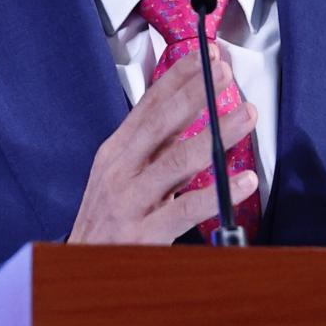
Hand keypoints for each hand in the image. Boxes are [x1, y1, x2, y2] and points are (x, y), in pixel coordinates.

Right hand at [66, 48, 259, 243]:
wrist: (79, 270)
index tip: (206, 55)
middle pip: (161, 124)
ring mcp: (130, 201)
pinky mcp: (144, 234)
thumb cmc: (107, 221)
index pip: (149, 105)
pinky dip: (218, 193)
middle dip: (195, 94)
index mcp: (116, 151)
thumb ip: (154, 145)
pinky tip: (244, 180)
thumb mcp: (122, 174)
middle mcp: (120, 171)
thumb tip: (189, 108)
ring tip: (245, 116)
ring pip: (176, 161)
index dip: (178, 77)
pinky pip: (186, 209)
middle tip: (226, 74)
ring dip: (215, 134)